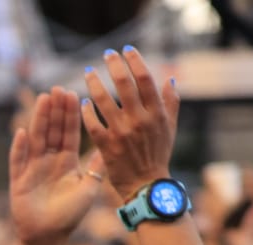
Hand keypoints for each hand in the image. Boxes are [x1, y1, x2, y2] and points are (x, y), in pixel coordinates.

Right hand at [10, 87, 105, 242]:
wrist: (48, 237)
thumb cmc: (69, 216)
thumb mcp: (88, 188)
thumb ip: (96, 166)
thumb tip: (110, 144)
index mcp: (66, 163)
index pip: (69, 133)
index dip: (70, 114)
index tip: (72, 93)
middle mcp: (49, 162)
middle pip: (52, 131)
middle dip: (54, 110)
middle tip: (57, 88)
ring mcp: (32, 170)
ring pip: (36, 140)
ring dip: (39, 120)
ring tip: (43, 100)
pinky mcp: (19, 181)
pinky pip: (18, 162)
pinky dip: (19, 148)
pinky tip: (22, 133)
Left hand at [81, 46, 178, 201]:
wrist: (146, 186)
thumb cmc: (158, 155)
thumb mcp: (169, 128)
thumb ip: (170, 103)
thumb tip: (169, 79)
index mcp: (156, 113)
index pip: (145, 79)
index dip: (135, 62)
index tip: (126, 50)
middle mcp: (139, 120)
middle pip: (124, 85)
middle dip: (114, 66)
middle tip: (105, 54)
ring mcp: (122, 132)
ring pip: (104, 101)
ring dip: (94, 84)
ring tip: (87, 73)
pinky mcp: (107, 146)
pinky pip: (92, 124)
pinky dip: (86, 111)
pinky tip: (81, 102)